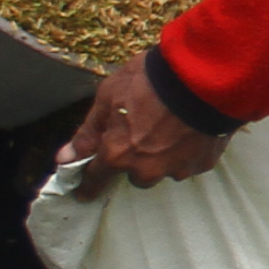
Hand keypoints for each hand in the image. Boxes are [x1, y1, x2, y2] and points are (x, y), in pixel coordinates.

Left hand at [58, 57, 226, 196]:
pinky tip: (192, 127)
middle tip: (142, 134)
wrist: (202, 76)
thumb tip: (64, 158)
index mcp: (118, 154)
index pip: (96, 179)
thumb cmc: (149, 80)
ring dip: (162, 155)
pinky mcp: (204, 162)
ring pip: (164, 169)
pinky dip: (187, 149)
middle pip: (135, 175)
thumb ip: (88, 132)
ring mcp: (177, 168)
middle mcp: (146, 169)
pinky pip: (189, 162)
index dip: (89, 185)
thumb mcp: (108, 96)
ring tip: (172, 127)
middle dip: (135, 160)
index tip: (84, 191)